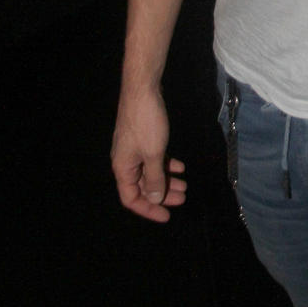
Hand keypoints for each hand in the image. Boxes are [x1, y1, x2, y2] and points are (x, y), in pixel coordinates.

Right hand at [111, 85, 186, 222]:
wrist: (143, 90)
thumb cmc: (147, 123)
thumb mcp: (154, 154)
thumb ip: (154, 178)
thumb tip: (155, 199)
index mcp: (122, 168)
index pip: (131, 199)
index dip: (148, 209)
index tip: (167, 216)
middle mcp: (125, 161)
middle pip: (142, 187)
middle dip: (162, 195)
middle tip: (182, 199)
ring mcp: (133, 149)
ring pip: (149, 172)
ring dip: (166, 180)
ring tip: (185, 185)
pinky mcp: (142, 138)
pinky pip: (153, 158)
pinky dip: (166, 164)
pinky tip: (180, 166)